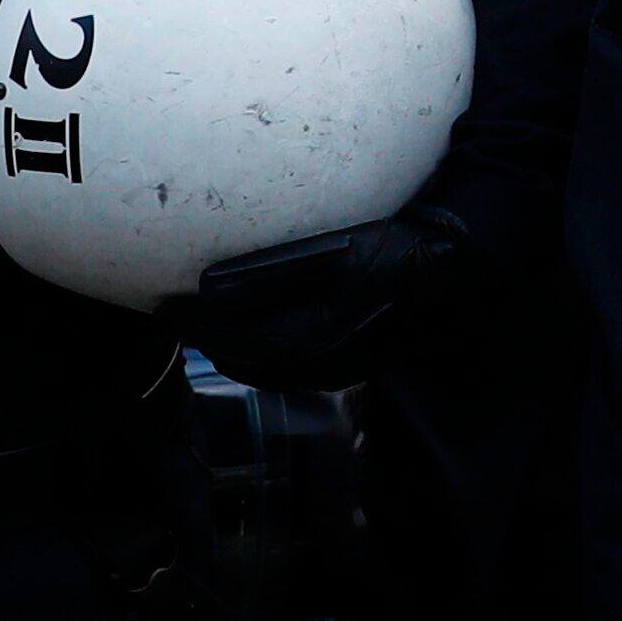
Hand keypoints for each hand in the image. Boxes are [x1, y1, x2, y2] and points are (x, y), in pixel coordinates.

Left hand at [163, 207, 484, 390]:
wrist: (462, 271)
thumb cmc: (404, 252)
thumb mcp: (342, 252)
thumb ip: (276, 272)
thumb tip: (209, 286)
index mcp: (308, 341)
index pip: (229, 337)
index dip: (191, 319)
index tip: (159, 297)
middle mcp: (315, 366)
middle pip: (238, 358)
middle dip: (202, 335)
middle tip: (171, 307)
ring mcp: (332, 369)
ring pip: (258, 366)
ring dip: (225, 344)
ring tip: (200, 318)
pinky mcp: (346, 363)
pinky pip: (281, 366)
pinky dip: (253, 351)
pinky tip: (249, 331)